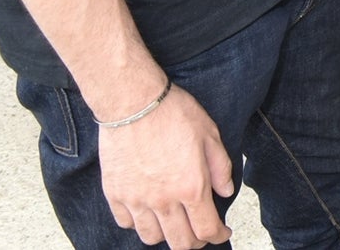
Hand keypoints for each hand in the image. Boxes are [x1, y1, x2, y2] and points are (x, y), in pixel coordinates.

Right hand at [97, 84, 234, 248]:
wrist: (133, 103)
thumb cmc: (174, 113)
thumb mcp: (210, 135)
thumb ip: (220, 168)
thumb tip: (225, 192)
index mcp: (191, 187)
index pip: (206, 229)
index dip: (218, 236)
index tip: (222, 232)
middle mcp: (163, 200)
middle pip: (179, 242)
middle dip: (195, 242)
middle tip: (200, 232)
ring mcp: (136, 200)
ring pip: (151, 237)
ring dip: (166, 234)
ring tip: (173, 221)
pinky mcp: (115, 194)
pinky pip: (126, 223)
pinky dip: (139, 223)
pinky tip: (148, 210)